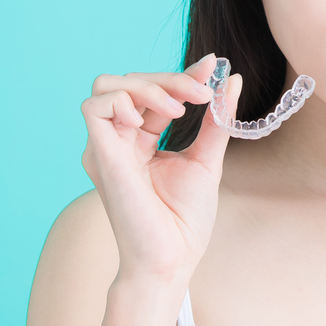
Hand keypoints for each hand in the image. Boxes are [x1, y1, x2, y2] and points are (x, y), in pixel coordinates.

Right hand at [79, 54, 241, 282]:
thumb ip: (215, 120)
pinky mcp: (99, 156)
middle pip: (131, 82)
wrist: (173, 258)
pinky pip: (93, 107)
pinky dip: (121, 101)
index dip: (182, 75)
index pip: (155, 92)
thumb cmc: (184, 221)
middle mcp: (119, 140)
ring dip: (147, 86)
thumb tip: (231, 80)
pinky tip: (146, 120)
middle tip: (203, 95)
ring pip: (108, 85)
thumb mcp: (207, 160)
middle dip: (171, 79)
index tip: (213, 67)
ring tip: (177, 110)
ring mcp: (106, 146)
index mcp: (141, 140)